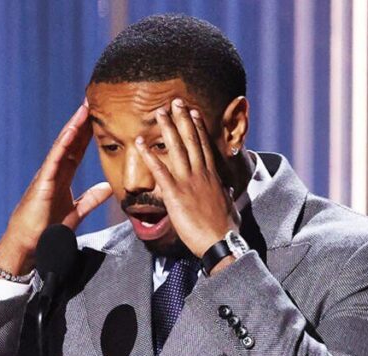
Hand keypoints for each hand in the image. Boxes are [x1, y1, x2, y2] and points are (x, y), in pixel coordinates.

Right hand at [0, 101, 112, 275]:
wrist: (28, 245)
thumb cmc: (47, 230)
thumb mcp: (76, 212)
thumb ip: (91, 199)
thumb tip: (108, 187)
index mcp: (62, 177)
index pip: (78, 149)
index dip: (88, 133)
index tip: (100, 116)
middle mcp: (54, 171)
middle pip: (71, 141)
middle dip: (82, 122)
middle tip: (93, 100)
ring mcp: (47, 174)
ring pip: (62, 145)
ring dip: (74, 125)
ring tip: (85, 107)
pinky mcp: (42, 182)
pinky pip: (54, 158)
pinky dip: (63, 143)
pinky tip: (72, 130)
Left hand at [135, 98, 239, 260]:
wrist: (221, 242)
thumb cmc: (225, 228)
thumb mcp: (228, 205)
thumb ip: (223, 194)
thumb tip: (227, 190)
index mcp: (212, 176)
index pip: (203, 146)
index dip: (197, 127)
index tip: (193, 112)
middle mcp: (201, 173)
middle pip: (191, 140)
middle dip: (183, 119)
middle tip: (175, 101)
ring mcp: (189, 182)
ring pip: (177, 149)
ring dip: (167, 128)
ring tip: (158, 111)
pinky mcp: (176, 194)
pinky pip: (160, 171)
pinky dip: (149, 155)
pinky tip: (139, 143)